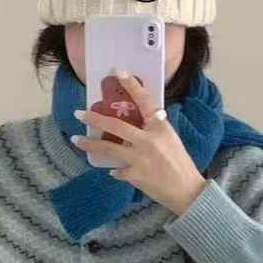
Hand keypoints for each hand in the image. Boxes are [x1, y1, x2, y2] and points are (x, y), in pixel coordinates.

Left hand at [70, 71, 208, 216]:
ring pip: (108, 148)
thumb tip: (140, 121)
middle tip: (78, 113)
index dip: (132, 86)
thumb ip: (154, 129)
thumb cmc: (180, 163)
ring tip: (75, 139)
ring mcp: (140, 158)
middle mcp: (148, 140)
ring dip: (89, 144)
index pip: (145, 101)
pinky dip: (115, 170)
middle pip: (116, 126)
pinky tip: (113, 170)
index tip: (119, 73)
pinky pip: (117, 170)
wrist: (187, 190)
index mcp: (160, 127)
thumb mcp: (170, 139)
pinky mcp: (135, 175)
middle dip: (94, 118)